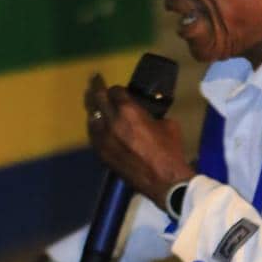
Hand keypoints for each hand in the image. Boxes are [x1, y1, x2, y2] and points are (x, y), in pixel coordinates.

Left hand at [84, 74, 194, 210]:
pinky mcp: (102, 154)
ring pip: (92, 117)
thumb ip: (153, 115)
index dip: (117, 89)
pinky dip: (95, 127)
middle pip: (97, 98)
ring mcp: (104, 139)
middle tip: (94, 80)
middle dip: (97, 88)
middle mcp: (112, 122)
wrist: (164, 180)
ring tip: (93, 103)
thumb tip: (147, 115)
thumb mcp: (167, 124)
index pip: (116, 91)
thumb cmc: (170, 150)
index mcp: (130, 111)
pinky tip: (97, 125)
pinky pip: (93, 135)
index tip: (119, 90)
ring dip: (94, 108)